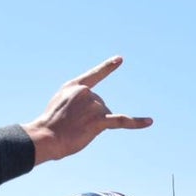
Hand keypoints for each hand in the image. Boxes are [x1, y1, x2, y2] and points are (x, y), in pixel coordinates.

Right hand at [23, 56, 152, 164]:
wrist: (45, 136)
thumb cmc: (50, 126)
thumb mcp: (60, 105)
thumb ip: (77, 102)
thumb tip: (95, 113)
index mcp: (74, 86)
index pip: (95, 75)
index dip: (107, 67)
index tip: (120, 59)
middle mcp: (86, 92)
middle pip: (100, 105)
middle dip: (90, 117)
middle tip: (73, 125)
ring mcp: (93, 105)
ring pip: (105, 115)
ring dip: (94, 125)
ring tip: (77, 130)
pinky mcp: (99, 120)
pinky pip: (122, 121)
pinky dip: (137, 122)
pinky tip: (149, 122)